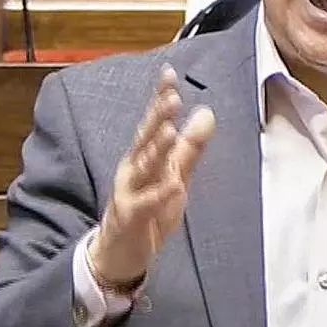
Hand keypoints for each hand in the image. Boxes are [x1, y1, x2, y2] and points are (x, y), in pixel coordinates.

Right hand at [88, 65, 215, 286]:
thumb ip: (190, 146)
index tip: (169, 73)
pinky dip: (159, 195)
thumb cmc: (148, 209)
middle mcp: (133, 169)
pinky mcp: (131, 217)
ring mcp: (130, 192)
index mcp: (144, 156)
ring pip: (143, 168)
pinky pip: (146, 204)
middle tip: (171, 96)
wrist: (120, 253)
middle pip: (145, 138)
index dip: (160, 98)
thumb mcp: (174, 174)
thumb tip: (207, 112)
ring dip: (157, 149)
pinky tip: (174, 185)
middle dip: (157, 117)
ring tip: (171, 131)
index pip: (154, 122)